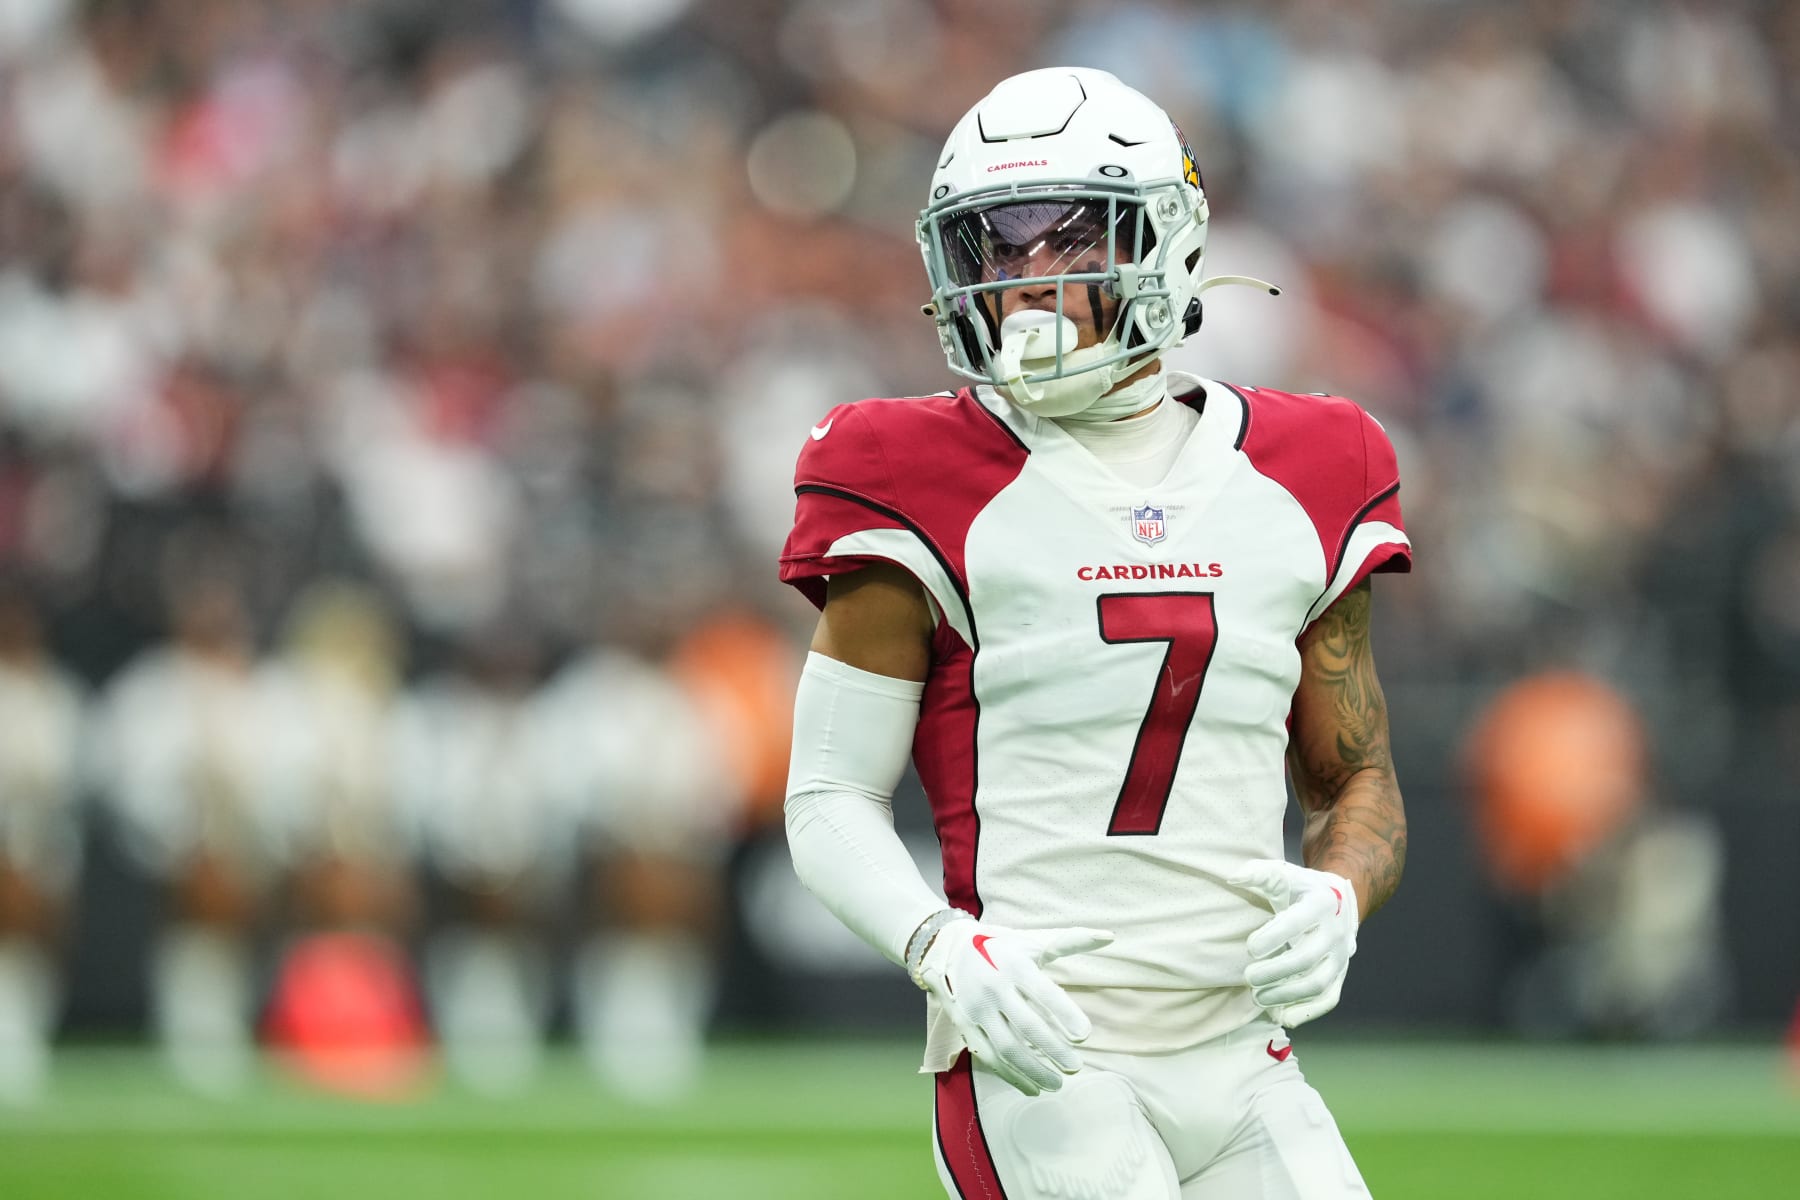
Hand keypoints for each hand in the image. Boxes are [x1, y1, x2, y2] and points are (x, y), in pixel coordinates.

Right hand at [913, 918, 1113, 1095]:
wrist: (947, 948)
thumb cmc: (1001, 946)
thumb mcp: (1033, 940)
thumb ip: (1072, 941)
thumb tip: (1110, 936)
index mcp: (1013, 964)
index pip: (1043, 992)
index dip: (1064, 1014)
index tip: (1085, 1035)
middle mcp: (993, 987)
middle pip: (1027, 1025)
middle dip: (1053, 1049)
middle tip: (1076, 1067)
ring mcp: (976, 1008)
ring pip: (1007, 1046)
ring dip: (1033, 1070)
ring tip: (1057, 1084)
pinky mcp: (965, 1025)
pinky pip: (989, 1056)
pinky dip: (1010, 1075)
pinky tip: (1032, 1088)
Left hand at [1230, 859, 1358, 1027]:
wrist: (1339, 903)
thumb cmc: (1301, 889)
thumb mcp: (1283, 874)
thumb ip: (1259, 874)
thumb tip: (1233, 878)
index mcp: (1321, 903)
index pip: (1298, 922)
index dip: (1274, 936)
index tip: (1250, 946)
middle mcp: (1335, 932)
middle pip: (1307, 958)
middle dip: (1275, 971)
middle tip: (1248, 977)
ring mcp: (1340, 957)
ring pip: (1318, 984)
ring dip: (1286, 995)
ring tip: (1258, 997)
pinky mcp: (1340, 975)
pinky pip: (1328, 1000)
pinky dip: (1305, 1012)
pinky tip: (1280, 1016)